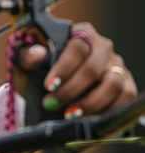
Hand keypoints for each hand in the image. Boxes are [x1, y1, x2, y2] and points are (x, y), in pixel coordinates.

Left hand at [18, 22, 136, 116]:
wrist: (50, 94)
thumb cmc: (38, 73)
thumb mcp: (27, 65)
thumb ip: (27, 57)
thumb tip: (37, 54)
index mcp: (79, 35)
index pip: (76, 48)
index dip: (63, 68)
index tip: (49, 86)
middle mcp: (102, 48)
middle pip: (94, 67)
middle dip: (71, 89)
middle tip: (52, 103)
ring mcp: (116, 67)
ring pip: (113, 84)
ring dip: (90, 103)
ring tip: (70, 114)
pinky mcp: (125, 86)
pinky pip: (125, 98)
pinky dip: (107, 110)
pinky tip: (87, 117)